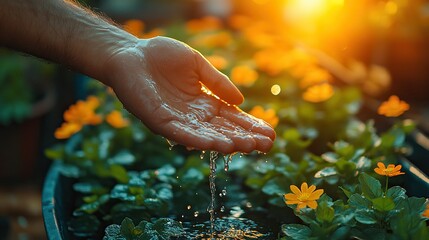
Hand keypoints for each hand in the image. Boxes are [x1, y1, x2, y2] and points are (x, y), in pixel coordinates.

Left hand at [104, 36, 274, 153]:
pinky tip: (218, 145)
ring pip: (206, 136)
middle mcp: (193, 116)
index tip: (270, 134)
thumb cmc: (162, 57)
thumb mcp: (197, 65)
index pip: (232, 118)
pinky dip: (199, 140)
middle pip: (223, 130)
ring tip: (248, 147)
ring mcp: (177, 120)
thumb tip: (241, 101)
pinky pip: (182, 133)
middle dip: (245, 138)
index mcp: (204, 102)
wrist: (130, 53)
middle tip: (267, 146)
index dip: (250, 126)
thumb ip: (218, 83)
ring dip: (227, 143)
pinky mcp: (159, 121)